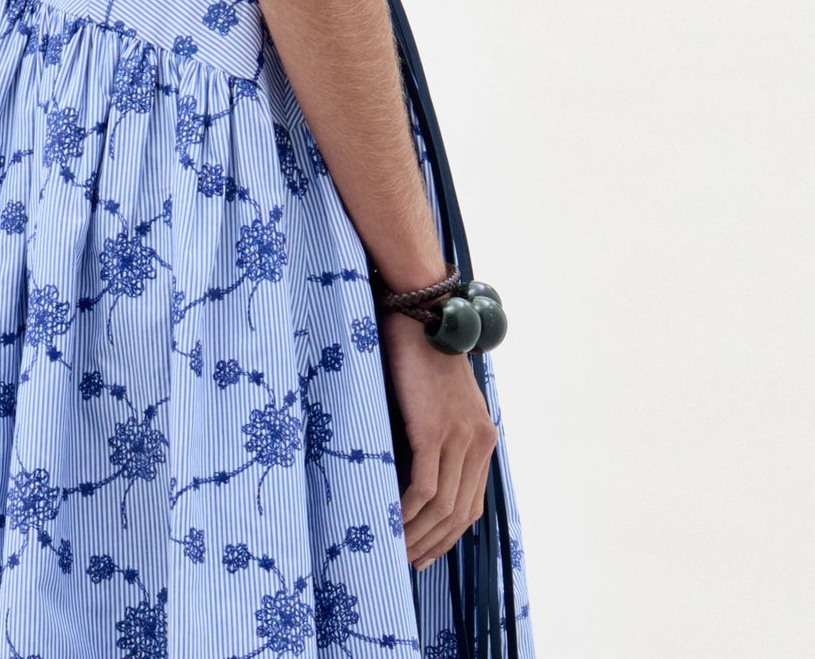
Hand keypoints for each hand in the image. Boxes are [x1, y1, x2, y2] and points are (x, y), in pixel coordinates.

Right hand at [380, 307, 498, 570]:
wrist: (420, 314)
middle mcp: (479, 442)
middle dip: (432, 544)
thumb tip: (415, 474)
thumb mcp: (438, 401)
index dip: (448, 535)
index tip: (424, 551)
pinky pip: (424, 488)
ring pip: (442, 507)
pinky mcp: (436, 432)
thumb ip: (437, 435)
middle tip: (405, 560)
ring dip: (417, 534)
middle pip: (459, 514)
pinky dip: (407, 511)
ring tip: (394, 548)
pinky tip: (390, 521)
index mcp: (483, 438)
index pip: (471, 505)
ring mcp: (460, 438)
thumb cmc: (420, 352)